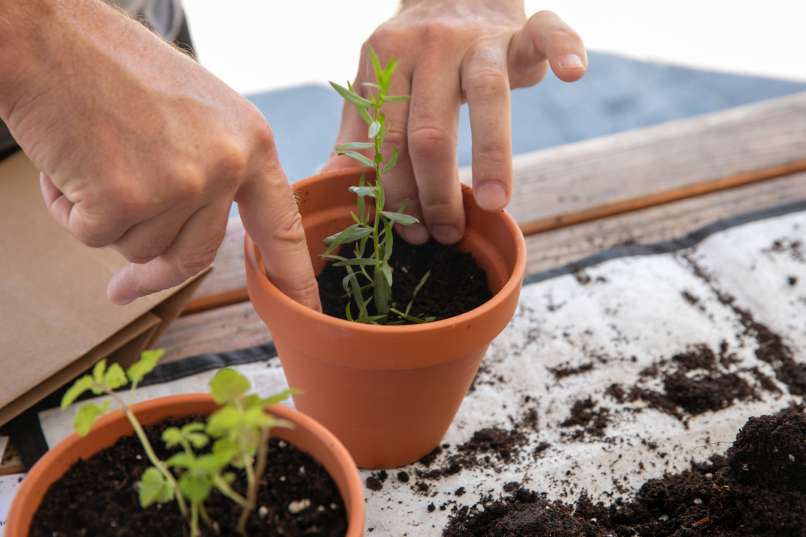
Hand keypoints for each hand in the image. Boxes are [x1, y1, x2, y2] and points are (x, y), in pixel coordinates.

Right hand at [0, 0, 319, 308]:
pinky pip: (93, 235)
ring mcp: (180, 183)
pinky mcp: (126, 197)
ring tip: (92, 156)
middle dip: (154, 272)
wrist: (49, 37)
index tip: (304, 307)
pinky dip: (69, 208)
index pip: (282, 225)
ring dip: (105, 217)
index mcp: (251, 144)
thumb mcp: (196, 115)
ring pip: (139, 247)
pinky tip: (66, 160)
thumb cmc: (116, 69)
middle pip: (196, 255)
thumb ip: (211, 174)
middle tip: (122, 287)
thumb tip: (191, 239)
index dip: (293, 274)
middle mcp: (226, 166)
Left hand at [324, 0, 585, 243]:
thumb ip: (359, 130)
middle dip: (435, 191)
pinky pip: (547, 32)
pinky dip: (564, 47)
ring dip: (490, 156)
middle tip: (447, 234)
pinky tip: (574, 73)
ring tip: (492, 204)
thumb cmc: (417, 57)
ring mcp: (477, 35)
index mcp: (386, 59)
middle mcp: (428, 44)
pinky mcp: (520, 30)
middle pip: (430, 128)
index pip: (388, 138)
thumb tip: (331, 183)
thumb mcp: (378, 84)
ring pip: (486, 96)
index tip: (410, 234)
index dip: (397, 192)